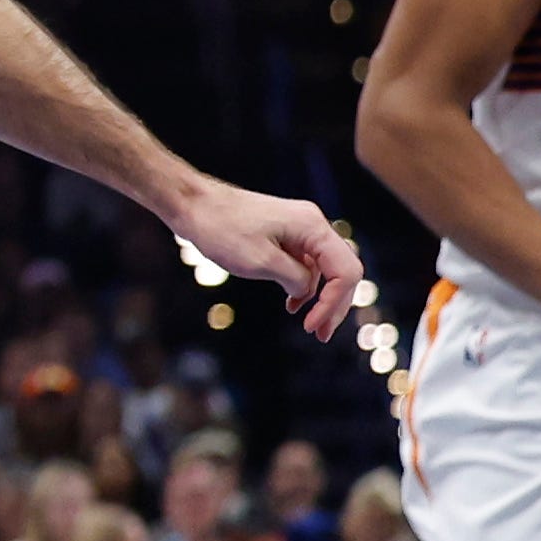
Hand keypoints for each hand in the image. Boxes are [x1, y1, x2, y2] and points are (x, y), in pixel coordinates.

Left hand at [165, 175, 362, 339]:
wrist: (195, 205)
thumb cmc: (223, 230)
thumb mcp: (261, 262)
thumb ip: (295, 280)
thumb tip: (307, 292)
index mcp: (313, 227)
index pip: (346, 271)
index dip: (333, 303)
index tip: (310, 327)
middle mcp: (313, 225)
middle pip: (342, 270)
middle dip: (334, 304)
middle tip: (321, 335)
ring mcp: (300, 229)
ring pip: (325, 270)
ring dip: (320, 298)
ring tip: (309, 326)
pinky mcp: (286, 236)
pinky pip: (306, 265)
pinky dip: (303, 286)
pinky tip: (292, 305)